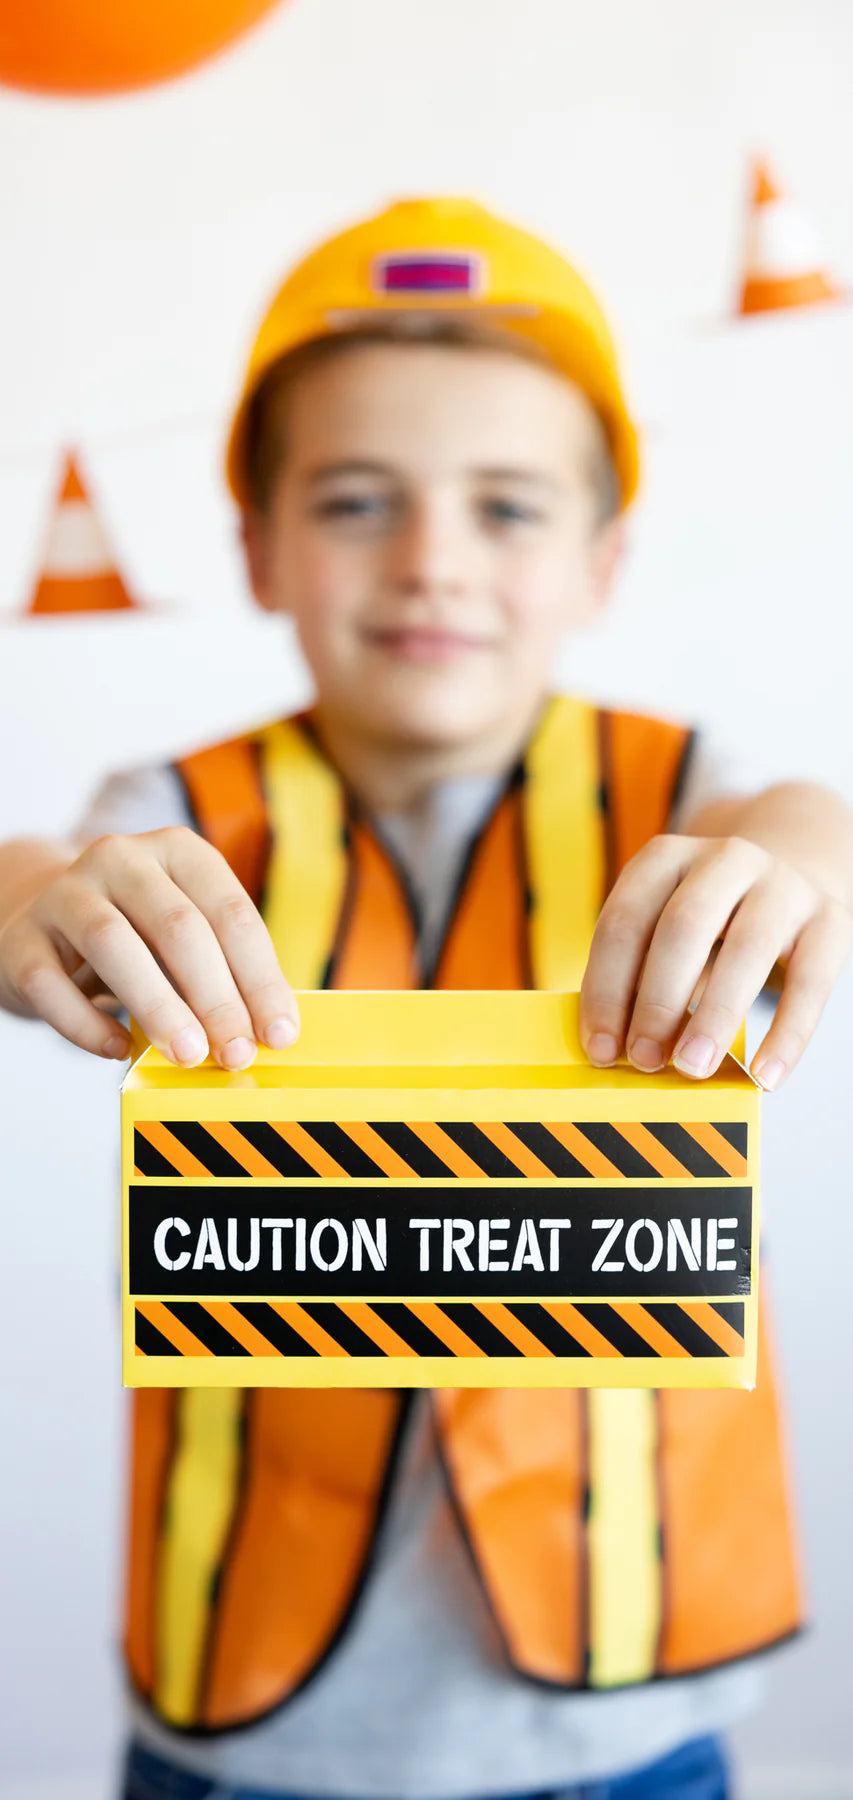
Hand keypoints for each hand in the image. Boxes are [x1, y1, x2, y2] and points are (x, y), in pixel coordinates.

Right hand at [0, 828, 299, 1068]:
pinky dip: (87, 1024)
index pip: (231, 912)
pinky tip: (118, 1050)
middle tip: (236, 1053)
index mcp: (177, 849)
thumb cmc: (135, 934)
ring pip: (114, 943)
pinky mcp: (21, 937)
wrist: (40, 917)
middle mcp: (120, 858)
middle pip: (178, 926)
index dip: (260, 978)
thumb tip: (262, 1034)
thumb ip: (222, 972)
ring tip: (188, 1054)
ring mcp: (65, 893)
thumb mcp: (182, 935)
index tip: (279, 1034)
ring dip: (158, 1005)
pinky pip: (52, 984)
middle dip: (216, 998)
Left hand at [579, 834, 852, 1088]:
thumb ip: (647, 975)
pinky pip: (812, 980)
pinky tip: (766, 1075)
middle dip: (656, 1001)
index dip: (606, 990)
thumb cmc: (716, 921)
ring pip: (747, 949)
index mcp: (667, 858)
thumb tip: (621, 1047)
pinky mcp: (830, 918)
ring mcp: (782, 884)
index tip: (599, 1049)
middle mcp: (725, 859)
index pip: (624, 922)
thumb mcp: (672, 929)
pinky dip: (787, 1034)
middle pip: (682, 928)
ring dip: (714, 1016)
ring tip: (693, 1067)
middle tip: (642, 1060)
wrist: (798, 871)